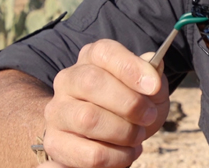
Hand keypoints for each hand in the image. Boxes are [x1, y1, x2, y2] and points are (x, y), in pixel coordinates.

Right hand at [42, 39, 169, 167]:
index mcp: (92, 58)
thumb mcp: (150, 88)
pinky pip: (87, 153)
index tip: (154, 87)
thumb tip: (154, 68)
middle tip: (149, 116)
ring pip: (87, 118)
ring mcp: (57, 111)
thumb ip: (153, 75)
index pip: (104, 52)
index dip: (131, 68)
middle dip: (129, 103)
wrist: (110, 135)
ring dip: (123, 132)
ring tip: (138, 137)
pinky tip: (127, 153)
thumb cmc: (132, 105)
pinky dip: (115, 157)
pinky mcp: (55, 142)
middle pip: (92, 82)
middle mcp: (68, 80)